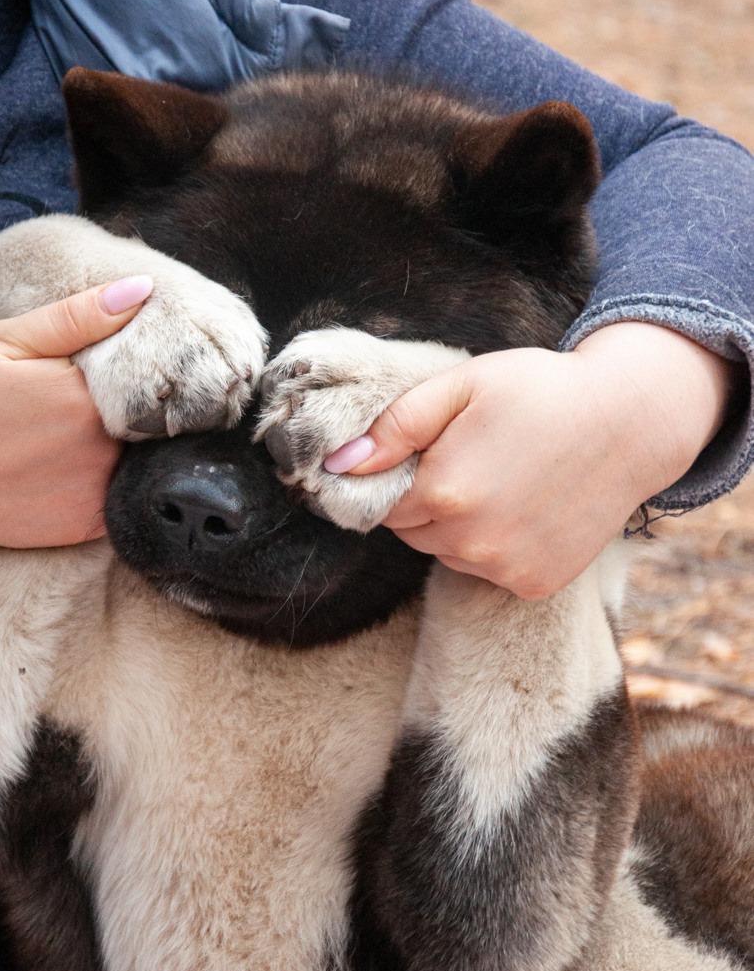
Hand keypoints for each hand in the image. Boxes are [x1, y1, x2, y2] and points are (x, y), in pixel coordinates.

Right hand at [0, 276, 153, 566]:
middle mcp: (105, 447)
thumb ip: (76, 317)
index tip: (78, 362)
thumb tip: (141, 289)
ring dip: (113, 440)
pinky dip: (99, 479)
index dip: (116, 358)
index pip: (137, 366)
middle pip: (139, 412)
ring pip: (131, 453)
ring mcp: (98, 491)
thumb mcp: (0, 341)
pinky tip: (57, 468)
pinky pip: (115, 495)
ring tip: (54, 432)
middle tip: (58, 398)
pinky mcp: (85, 525)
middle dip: (116, 399)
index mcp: (88, 395)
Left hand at [324, 322, 739, 597]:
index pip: (381, 504)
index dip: (400, 477)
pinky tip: (527, 508)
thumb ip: (394, 427)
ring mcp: (505, 569)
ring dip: (461, 527)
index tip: (432, 452)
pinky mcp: (535, 584)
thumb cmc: (541, 391)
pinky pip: (490, 571)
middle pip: (413, 533)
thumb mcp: (460, 386)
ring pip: (450, 554)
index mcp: (443, 492)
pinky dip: (498, 547)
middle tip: (473, 459)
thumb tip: (338, 466)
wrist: (632, 420)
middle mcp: (471, 543)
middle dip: (429, 501)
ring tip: (503, 480)